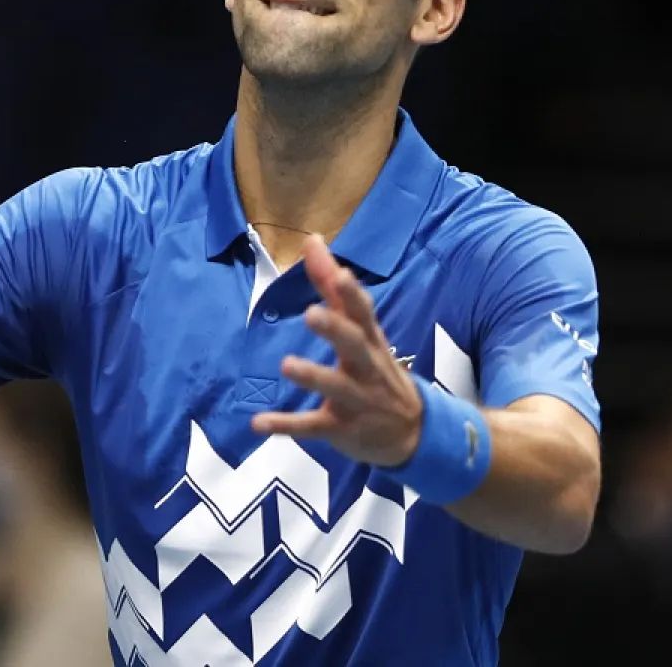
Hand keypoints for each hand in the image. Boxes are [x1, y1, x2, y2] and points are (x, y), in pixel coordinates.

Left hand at [251, 235, 423, 467]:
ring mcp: (356, 399)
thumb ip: (332, 285)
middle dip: (335, 330)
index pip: (364, 313)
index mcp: (370, 339)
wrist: (413, 432)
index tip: (342, 274)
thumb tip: (313, 239)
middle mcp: (367, 367)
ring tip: (287, 364)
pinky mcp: (341, 428)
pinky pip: (312, 426)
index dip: (353, 294)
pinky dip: (286, 426)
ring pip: (336, 386)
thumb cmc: (377, 369)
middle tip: (311, 314)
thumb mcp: (361, 329)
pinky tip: (258, 423)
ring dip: (313, 376)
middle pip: (354, 345)